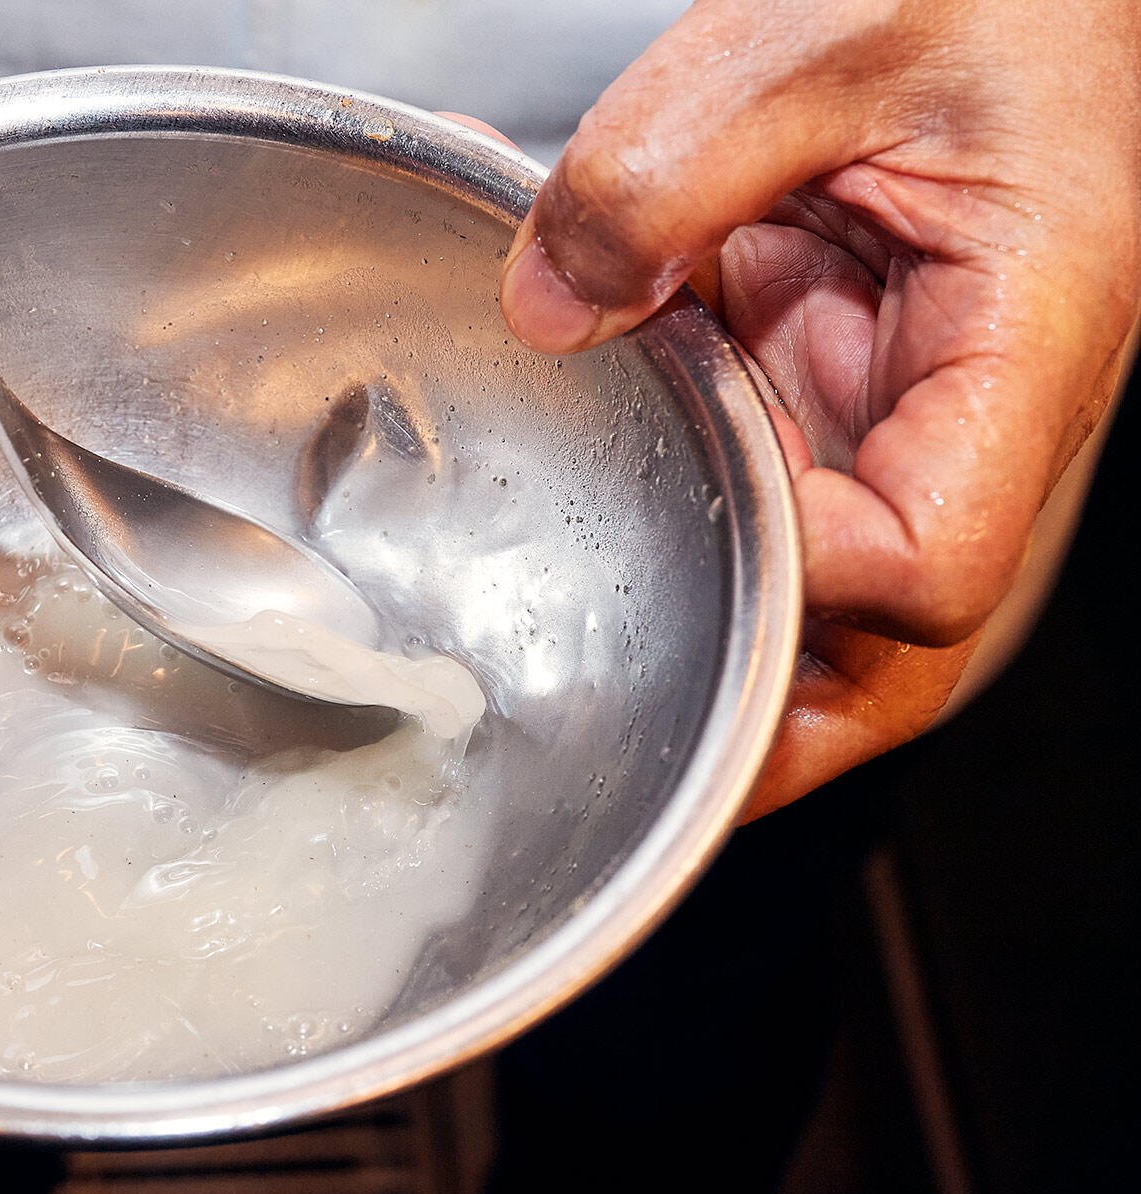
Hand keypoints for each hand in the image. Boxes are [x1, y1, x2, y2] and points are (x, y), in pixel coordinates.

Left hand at [497, 0, 1140, 818]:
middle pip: (895, 647)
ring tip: (584, 675)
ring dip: (717, 644)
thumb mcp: (814, 36)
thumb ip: (662, 168)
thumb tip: (549, 308)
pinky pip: (778, 508)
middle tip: (615, 740)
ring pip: (834, 609)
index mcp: (1027, 343)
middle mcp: (980, 416)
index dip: (802, 585)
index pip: (930, 560)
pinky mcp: (848, 397)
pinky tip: (593, 505)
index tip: (684, 523)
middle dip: (762, 715)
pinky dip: (686, 522)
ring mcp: (911, 421)